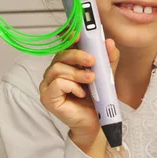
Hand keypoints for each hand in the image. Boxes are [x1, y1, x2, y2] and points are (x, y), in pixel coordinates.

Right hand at [39, 36, 119, 157]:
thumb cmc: (96, 100)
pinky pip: (57, 84)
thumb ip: (108, 59)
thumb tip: (108, 42)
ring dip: (76, 73)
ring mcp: (48, 85)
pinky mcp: (47, 98)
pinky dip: (71, 86)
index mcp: (66, 65)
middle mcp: (54, 73)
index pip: (64, 47)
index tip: (80, 34)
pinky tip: (80, 93)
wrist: (95, 123)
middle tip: (92, 60)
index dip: (70, 38)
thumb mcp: (106, 75)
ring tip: (90, 80)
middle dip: (77, 55)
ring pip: (57, 69)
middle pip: (60, 56)